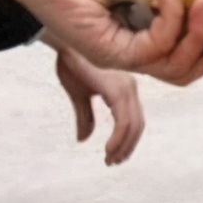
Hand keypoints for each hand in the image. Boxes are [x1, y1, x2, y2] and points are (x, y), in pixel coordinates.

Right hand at [46, 35, 143, 164]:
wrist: (64, 41)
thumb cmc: (72, 61)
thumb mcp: (79, 94)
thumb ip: (86, 115)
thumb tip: (84, 139)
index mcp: (125, 88)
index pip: (135, 120)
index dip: (128, 141)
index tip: (115, 156)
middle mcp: (130, 87)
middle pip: (138, 125)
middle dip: (128, 147)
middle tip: (115, 162)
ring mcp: (126, 87)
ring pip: (133, 125)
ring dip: (124, 146)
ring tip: (111, 159)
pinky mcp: (117, 89)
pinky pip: (123, 121)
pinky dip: (119, 139)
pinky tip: (108, 149)